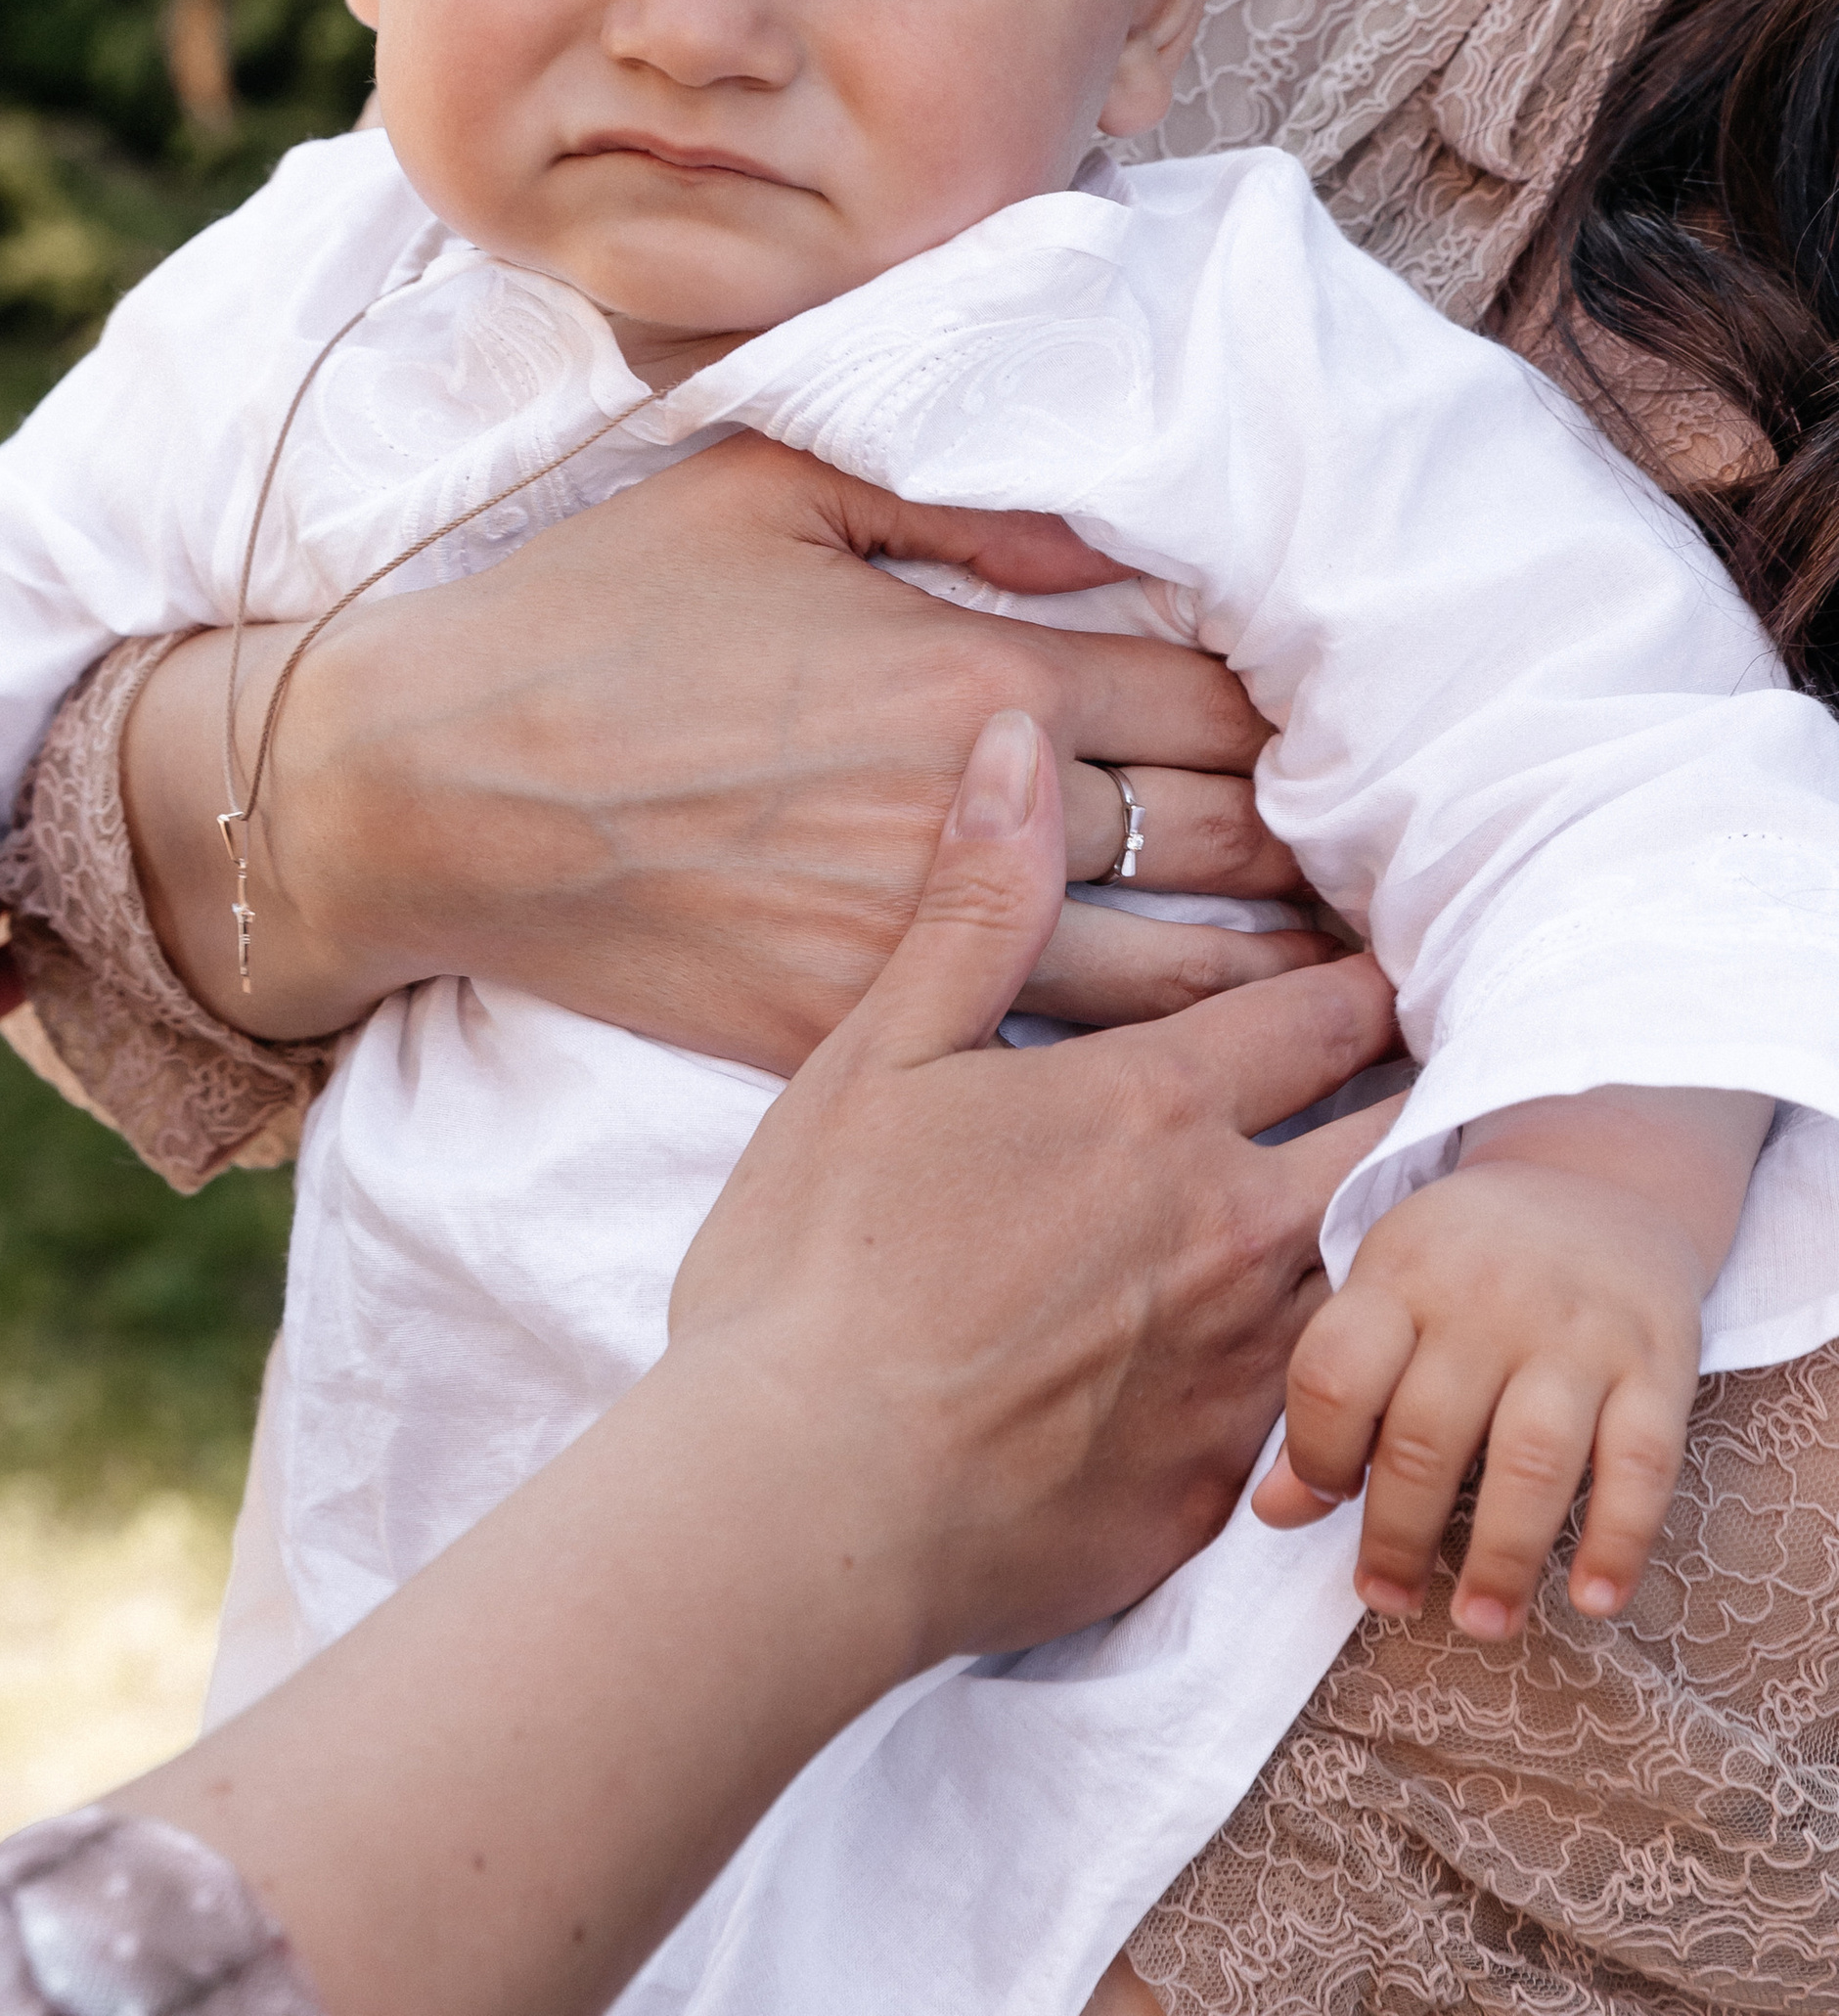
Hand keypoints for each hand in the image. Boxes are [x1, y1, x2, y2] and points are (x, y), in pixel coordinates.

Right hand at [126, 433, 1324, 1065]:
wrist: (427, 793)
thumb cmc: (588, 618)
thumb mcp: (763, 487)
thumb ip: (953, 497)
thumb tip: (1104, 533)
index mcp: (970, 672)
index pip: (1220, 709)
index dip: (1318, 730)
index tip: (1379, 741)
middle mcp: (970, 819)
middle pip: (1235, 852)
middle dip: (1344, 866)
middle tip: (1428, 876)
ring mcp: (914, 944)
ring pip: (1179, 983)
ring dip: (1293, 991)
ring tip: (1379, 1000)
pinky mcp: (849, 1034)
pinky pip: (1050, 1068)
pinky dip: (1156, 1079)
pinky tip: (1224, 1094)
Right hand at [667, 712, 1399, 1663]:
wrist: (806, 1504)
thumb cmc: (817, 1266)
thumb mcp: (878, 1054)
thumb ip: (976, 901)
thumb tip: (1022, 738)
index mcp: (1152, 1106)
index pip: (1313, 1010)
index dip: (1356, 972)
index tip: (1383, 954)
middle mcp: (1233, 1228)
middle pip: (1388, 1132)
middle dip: (1418, 1087)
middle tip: (1435, 1062)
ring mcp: (1243, 1371)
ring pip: (1377, 1273)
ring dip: (1394, 1230)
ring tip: (1411, 1210)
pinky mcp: (1220, 1491)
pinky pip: (1321, 1411)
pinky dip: (1338, 1370)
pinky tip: (1328, 1372)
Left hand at [1255, 1159, 1706, 1639]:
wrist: (1599, 1176)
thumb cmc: (1463, 1255)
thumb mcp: (1383, 1291)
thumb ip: (1331, 1394)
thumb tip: (1272, 1513)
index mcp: (1402, 1274)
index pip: (1335, 1372)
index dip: (1315, 1455)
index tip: (1321, 1504)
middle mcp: (1487, 1299)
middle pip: (1427, 1435)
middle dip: (1398, 1535)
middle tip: (1386, 1598)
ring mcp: (1577, 1331)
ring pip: (1532, 1460)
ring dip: (1502, 1556)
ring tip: (1479, 1621)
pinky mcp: (1659, 1363)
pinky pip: (1643, 1464)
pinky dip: (1619, 1540)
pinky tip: (1593, 1599)